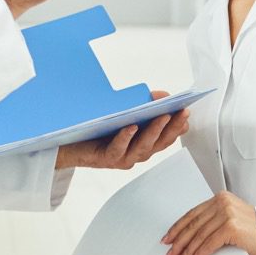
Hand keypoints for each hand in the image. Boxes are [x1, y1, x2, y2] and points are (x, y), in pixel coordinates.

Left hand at [55, 91, 190, 169]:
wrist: (68, 143)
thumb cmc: (98, 128)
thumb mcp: (124, 112)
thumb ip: (144, 105)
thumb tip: (162, 95)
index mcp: (143, 143)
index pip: (166, 137)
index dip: (178, 126)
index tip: (187, 112)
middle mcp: (135, 153)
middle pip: (160, 143)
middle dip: (173, 127)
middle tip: (181, 112)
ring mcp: (122, 158)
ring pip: (142, 147)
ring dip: (154, 131)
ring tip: (163, 116)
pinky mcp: (106, 159)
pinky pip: (118, 149)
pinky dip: (126, 138)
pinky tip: (131, 126)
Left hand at [162, 191, 255, 254]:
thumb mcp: (231, 219)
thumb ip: (213, 220)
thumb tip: (189, 236)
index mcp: (221, 198)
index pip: (193, 213)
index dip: (178, 227)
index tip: (168, 237)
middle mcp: (223, 202)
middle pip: (193, 224)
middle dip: (179, 240)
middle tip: (170, 252)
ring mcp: (227, 213)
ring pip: (199, 235)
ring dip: (187, 250)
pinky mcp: (231, 227)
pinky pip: (209, 244)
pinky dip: (199, 254)